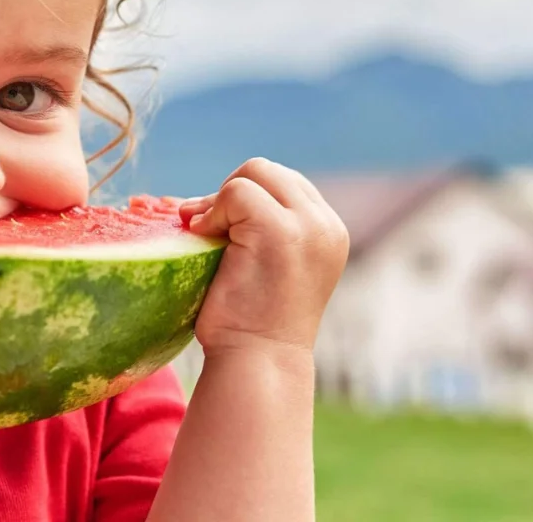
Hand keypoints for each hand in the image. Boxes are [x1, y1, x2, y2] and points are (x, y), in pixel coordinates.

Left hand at [178, 158, 348, 357]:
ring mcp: (307, 226)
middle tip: (206, 226)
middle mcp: (325, 225)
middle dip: (230, 192)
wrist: (257, 363)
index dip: (246, 197)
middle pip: (268, 171)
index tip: (221, 228)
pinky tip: (204, 238)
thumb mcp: (269, 266)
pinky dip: (212, 211)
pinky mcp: (279, 231)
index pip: (284, 184)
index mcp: (328, 232)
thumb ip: (261, 228)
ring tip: (205, 234)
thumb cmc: (250, 323)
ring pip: (253, 173)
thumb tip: (208, 197)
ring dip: (220, 202)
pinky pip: (236, 192)